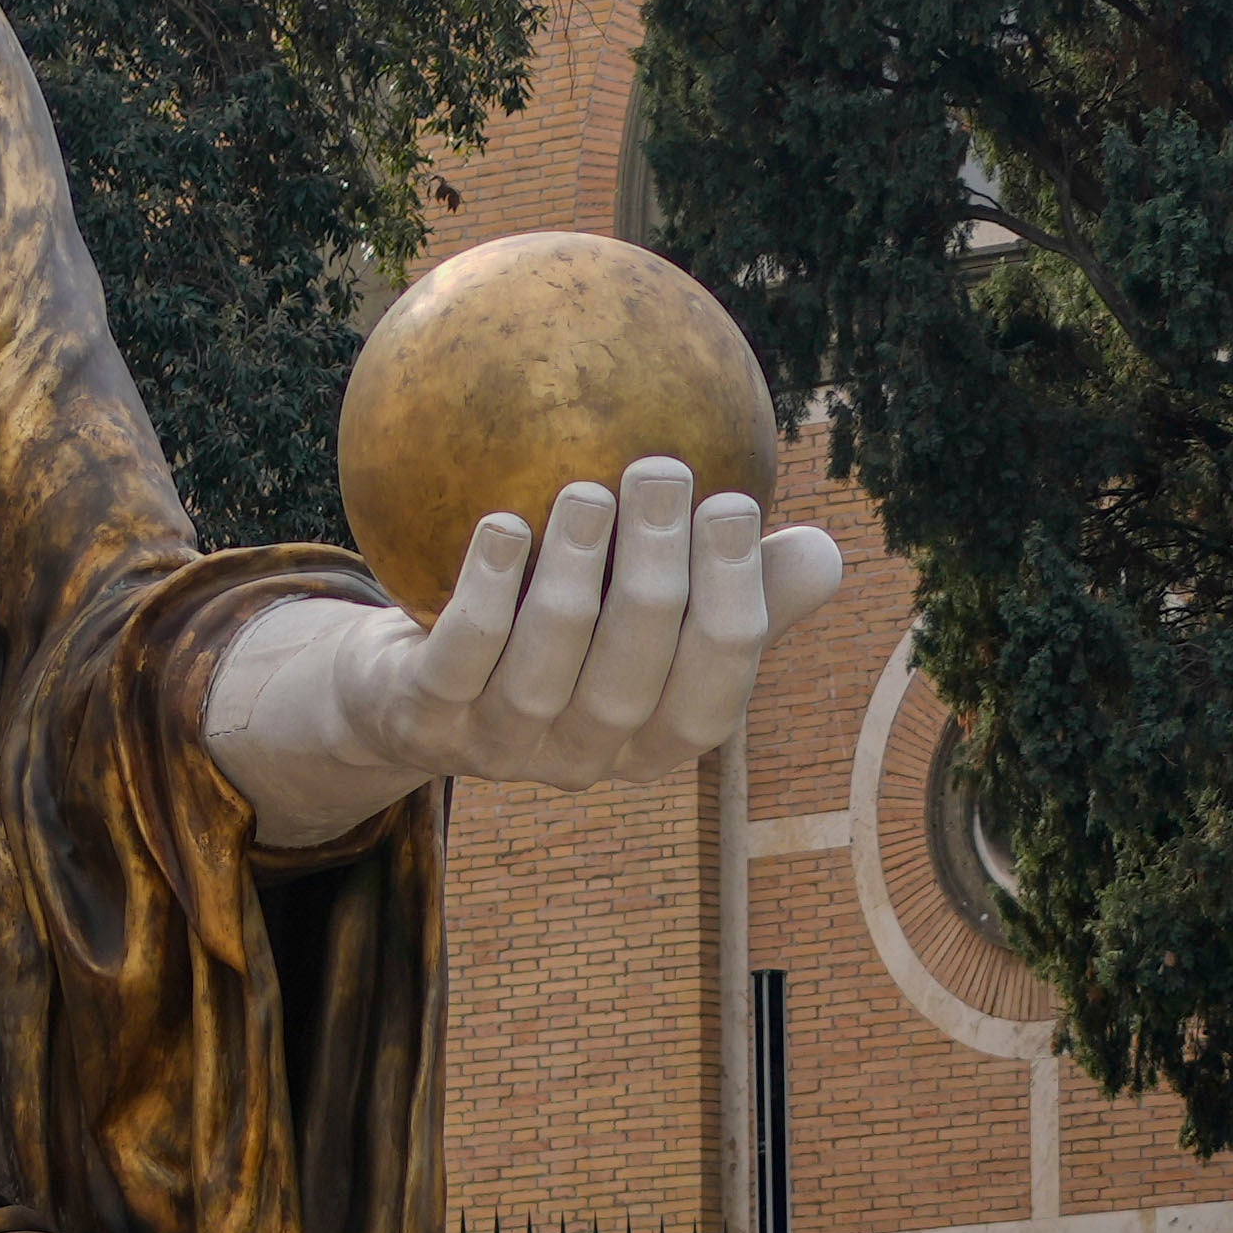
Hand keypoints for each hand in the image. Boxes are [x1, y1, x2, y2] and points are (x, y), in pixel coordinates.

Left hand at [209, 463, 844, 833]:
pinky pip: (457, 663)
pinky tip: (502, 525)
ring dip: (569, 579)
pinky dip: (484, 594)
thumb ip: (732, 588)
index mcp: (652, 742)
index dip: (730, 605)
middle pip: (628, 684)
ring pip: (543, 675)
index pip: (711, 695)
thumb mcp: (648, 613)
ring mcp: (498, 749)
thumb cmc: (555, 632)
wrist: (405, 685)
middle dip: (652, 578)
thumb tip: (827, 551)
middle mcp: (581, 759)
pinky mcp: (425, 721)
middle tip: (659, 473)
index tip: (733, 504)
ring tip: (584, 491)